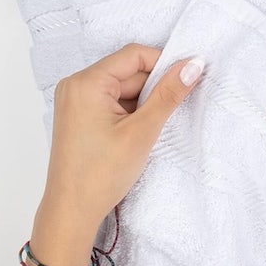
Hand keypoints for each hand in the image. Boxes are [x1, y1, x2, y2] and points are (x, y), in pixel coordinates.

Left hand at [37, 44, 203, 247]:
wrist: (72, 210)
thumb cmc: (101, 174)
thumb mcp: (142, 131)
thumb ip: (168, 94)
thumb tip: (193, 65)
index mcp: (86, 82)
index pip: (134, 55)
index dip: (164, 64)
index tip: (187, 80)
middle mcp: (76, 85)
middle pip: (128, 71)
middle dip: (153, 88)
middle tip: (170, 112)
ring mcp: (75, 101)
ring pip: (122, 88)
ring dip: (142, 103)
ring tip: (148, 130)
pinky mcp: (79, 116)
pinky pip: (111, 102)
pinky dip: (129, 112)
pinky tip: (137, 133)